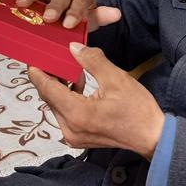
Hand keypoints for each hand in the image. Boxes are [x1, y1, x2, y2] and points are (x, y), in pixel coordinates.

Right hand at [6, 0, 120, 30]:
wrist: (69, 6)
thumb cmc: (79, 13)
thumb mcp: (92, 17)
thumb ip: (101, 16)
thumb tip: (117, 14)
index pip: (80, 1)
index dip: (75, 12)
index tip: (70, 24)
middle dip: (55, 5)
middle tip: (49, 18)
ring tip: (22, 3)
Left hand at [28, 43, 164, 159]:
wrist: (152, 137)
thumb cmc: (138, 110)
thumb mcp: (117, 79)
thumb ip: (92, 61)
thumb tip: (73, 48)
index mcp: (77, 113)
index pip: (48, 90)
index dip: (38, 73)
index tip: (32, 58)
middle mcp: (69, 128)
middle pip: (50, 98)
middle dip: (49, 77)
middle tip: (50, 57)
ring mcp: (73, 136)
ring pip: (57, 106)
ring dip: (59, 87)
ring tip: (67, 68)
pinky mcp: (79, 138)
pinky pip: (65, 114)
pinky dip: (67, 98)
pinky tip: (78, 85)